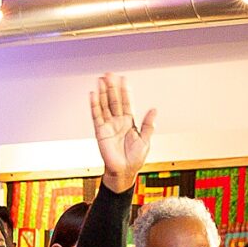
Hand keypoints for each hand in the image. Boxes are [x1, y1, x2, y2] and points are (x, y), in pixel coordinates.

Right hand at [89, 72, 156, 192]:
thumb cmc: (135, 158)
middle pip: (114, 100)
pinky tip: (93, 94)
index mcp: (129, 122)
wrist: (124, 172)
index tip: (123, 79)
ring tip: (100, 79)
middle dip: (112, 87)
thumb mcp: (145, 140)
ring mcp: (108, 125)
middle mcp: (118, 121)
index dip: (125, 91)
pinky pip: (96, 116)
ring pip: (104, 105)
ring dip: (102, 92)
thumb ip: (148, 125)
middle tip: (109, 74)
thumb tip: (154, 109)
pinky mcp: (100, 131)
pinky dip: (94, 105)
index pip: (127, 103)